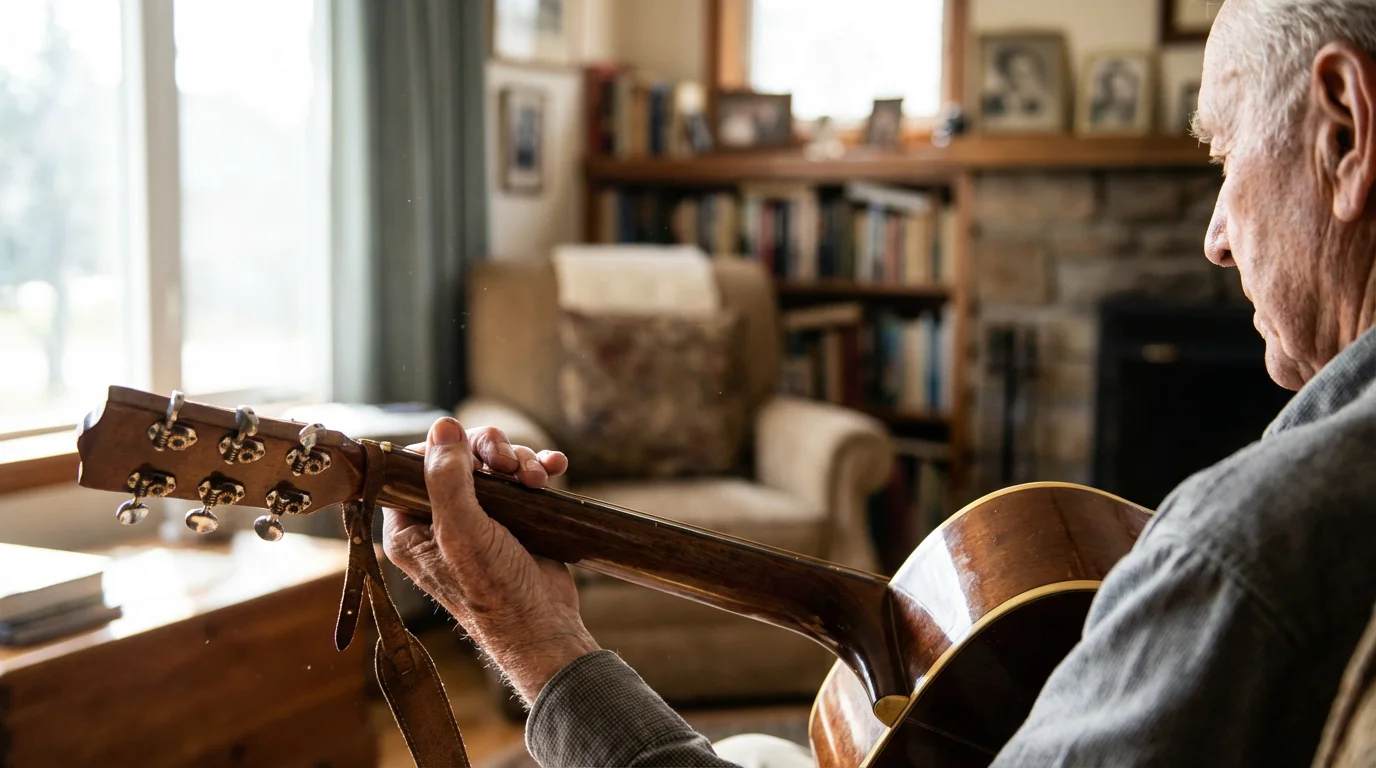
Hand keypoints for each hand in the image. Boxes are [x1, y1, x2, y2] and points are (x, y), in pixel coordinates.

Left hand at [381, 417, 598, 703]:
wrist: (543, 625)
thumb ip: (447, 479)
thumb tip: (442, 426)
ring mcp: (478, 518)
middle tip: (508, 463)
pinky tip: (555, 468)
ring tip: (538, 479)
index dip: (441, 449)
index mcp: (411, 528)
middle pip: (458, 458)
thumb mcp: (462, 532)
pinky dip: (537, 469)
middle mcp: (440, 520)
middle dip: (489, 451)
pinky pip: (519, 479)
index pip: (412, 467)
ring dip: (519, 460)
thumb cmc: (495, 592)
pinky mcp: (511, 519)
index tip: (469, 452)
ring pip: (492, 464)